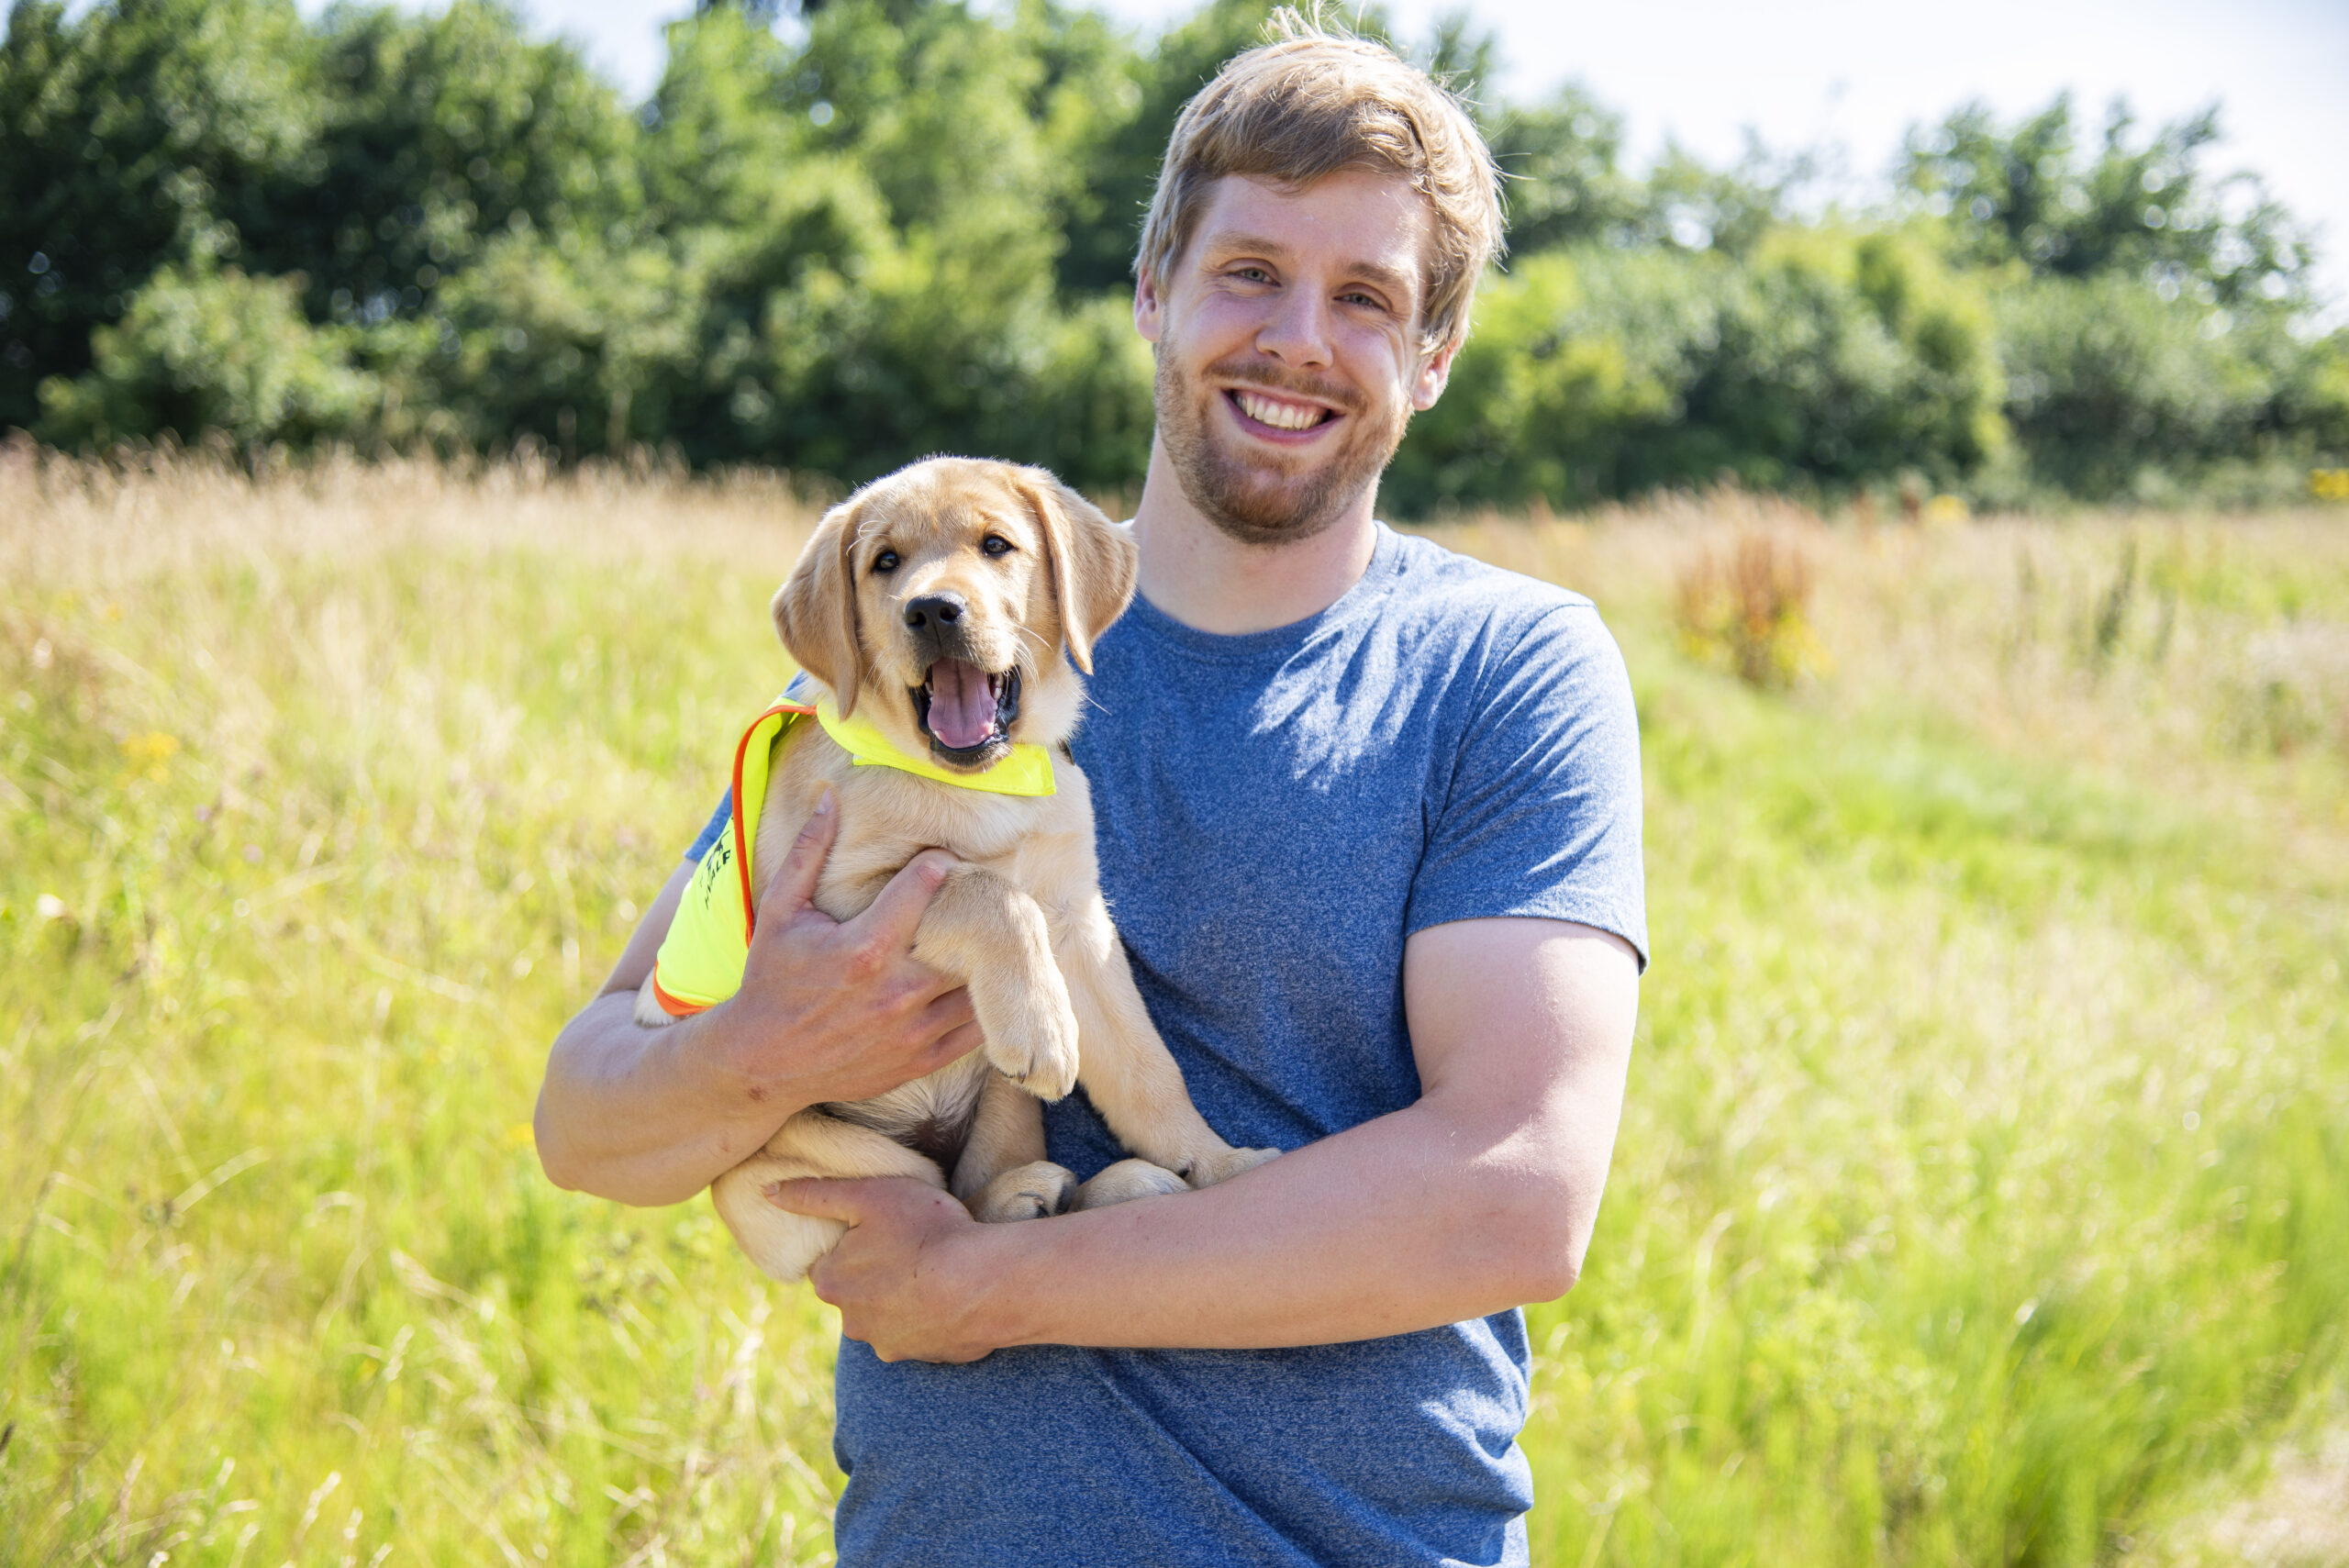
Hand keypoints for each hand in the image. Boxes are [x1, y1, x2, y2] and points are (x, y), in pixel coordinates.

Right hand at [705, 790, 985, 1108]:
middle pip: (965, 936)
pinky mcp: (921, 1059)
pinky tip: (980, 983)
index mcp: (864, 947)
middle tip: (979, 894)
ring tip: (986, 938)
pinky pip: (977, 1028)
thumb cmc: (770, 980)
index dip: (937, 863)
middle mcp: (896, 990)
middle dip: (973, 910)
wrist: (761, 1062)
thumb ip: (808, 852)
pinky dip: (985, 1003)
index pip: (924, 886)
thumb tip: (829, 796)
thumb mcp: (779, 911)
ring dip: (986, 959)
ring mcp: (913, 1029)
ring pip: (979, 984)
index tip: (940, 858)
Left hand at [772, 1176, 1004, 1362]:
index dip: (858, 1242)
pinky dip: (931, 1317)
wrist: (986, 1283)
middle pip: (857, 1291)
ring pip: (888, 1315)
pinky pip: (921, 1333)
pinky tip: (952, 1294)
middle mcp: (851, 1323)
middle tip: (913, 1246)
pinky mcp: (924, 1358)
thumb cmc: (927, 1231)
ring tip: (936, 1270)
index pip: (831, 1261)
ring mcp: (889, 1345)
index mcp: (831, 1282)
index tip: (887, 1229)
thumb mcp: (868, 1195)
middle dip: (877, 1272)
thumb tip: (766, 1192)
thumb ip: (814, 1194)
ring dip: (903, 1297)